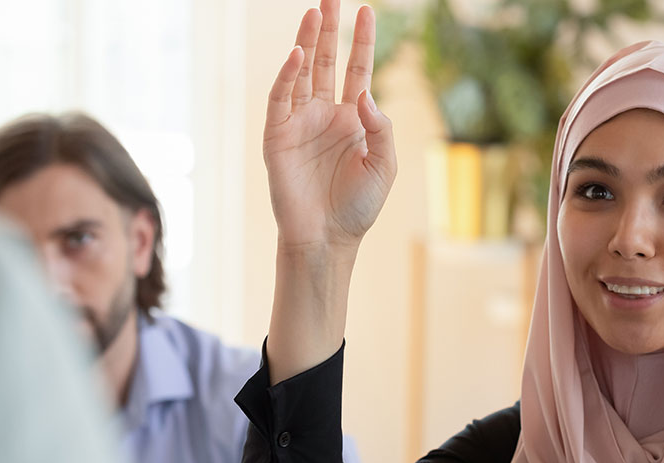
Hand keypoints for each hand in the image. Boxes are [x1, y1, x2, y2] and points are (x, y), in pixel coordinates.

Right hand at [263, 0, 396, 259]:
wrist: (328, 238)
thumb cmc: (359, 206)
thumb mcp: (384, 165)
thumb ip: (380, 127)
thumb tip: (364, 93)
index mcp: (353, 120)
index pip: (357, 70)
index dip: (362, 42)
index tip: (367, 11)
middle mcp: (325, 115)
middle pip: (326, 61)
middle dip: (329, 30)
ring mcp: (300, 123)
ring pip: (302, 73)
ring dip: (306, 42)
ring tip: (314, 11)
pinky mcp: (278, 136)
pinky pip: (281, 98)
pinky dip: (287, 75)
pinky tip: (298, 54)